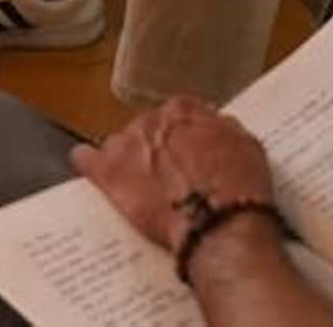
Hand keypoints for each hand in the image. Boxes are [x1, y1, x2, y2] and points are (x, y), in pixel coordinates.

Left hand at [71, 99, 278, 252]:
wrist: (218, 222)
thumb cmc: (237, 187)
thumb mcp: (246, 146)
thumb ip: (224, 130)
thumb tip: (217, 127)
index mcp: (184, 111)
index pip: (177, 113)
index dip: (183, 135)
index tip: (187, 149)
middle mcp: (151, 120)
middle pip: (147, 130)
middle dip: (155, 148)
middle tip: (169, 175)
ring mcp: (126, 145)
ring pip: (119, 145)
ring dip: (128, 160)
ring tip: (141, 184)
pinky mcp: (109, 174)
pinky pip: (86, 159)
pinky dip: (87, 162)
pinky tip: (89, 168)